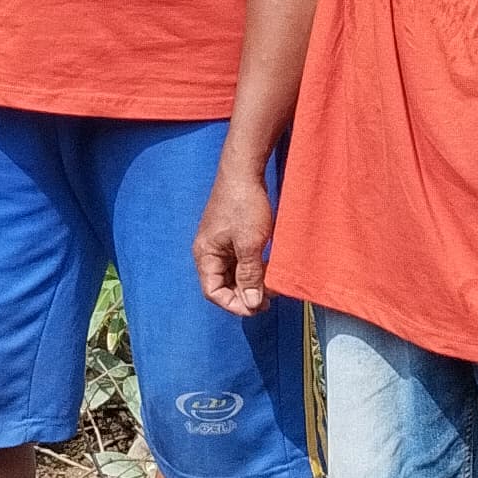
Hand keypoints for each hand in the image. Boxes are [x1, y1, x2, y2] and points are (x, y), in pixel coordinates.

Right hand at [191, 168, 278, 318]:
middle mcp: (208, 252)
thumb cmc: (243, 204)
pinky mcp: (231, 236)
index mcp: (205, 255)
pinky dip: (253, 269)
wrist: (245, 170)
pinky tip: (269, 268)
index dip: (234, 304)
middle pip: (223, 286)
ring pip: (234, 274)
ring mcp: (220, 244)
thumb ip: (250, 275)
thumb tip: (252, 304)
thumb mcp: (250, 244)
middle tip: (271, 297)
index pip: (213, 292)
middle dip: (246, 295)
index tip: (258, 307)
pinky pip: (239, 261)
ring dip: (252, 282)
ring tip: (272, 283)